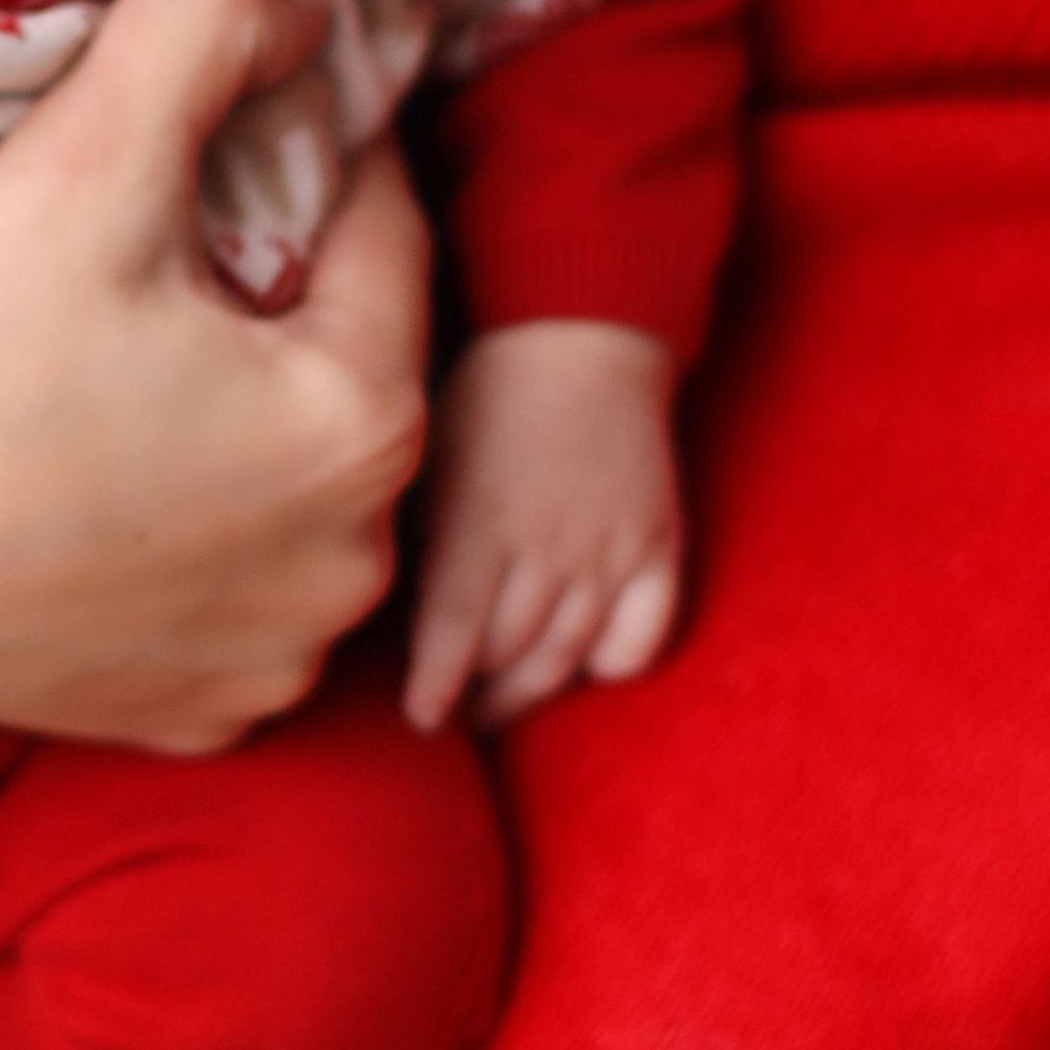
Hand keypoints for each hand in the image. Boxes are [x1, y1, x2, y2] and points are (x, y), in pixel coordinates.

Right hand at [0, 0, 432, 753]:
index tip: (232, 110)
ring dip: (238, 414)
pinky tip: (98, 478)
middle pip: (339, 361)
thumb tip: (302, 3)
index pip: (380, 224)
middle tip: (159, 231)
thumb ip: (209, 22)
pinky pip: (223, 589)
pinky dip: (184, 532)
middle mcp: (348, 565)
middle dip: (276, 288)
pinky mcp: (185, 721)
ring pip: (288, 483)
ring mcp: (266, 662)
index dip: (308, 144)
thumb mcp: (83, 150)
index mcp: (361, 424)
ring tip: (127, 351)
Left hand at [405, 321, 681, 730]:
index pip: (454, 632)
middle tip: (457, 714)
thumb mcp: (427, 449)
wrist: (581, 332)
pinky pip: (644, 633)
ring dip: (534, 690)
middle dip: (479, 694)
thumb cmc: (487, 385)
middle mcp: (548, 546)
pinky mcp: (657, 544)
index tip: (423, 717)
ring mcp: (609, 549)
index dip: (437, 685)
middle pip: (513, 654)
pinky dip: (615, 661)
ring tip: (503, 707)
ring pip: (572, 654)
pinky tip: (586, 666)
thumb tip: (392, 600)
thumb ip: (417, 528)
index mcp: (479, 521)